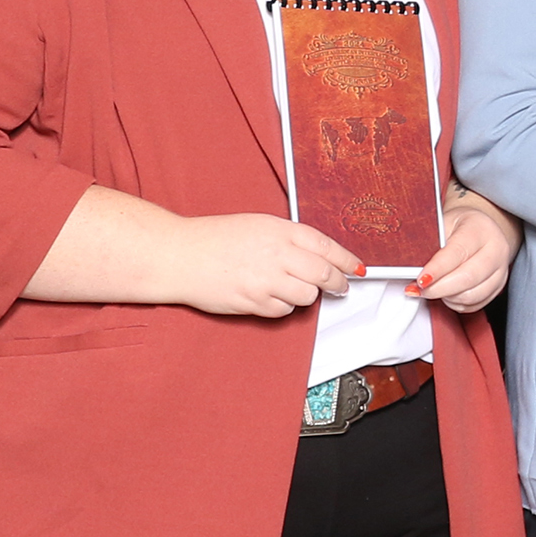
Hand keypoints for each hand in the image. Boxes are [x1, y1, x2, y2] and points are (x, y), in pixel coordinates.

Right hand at [177, 213, 360, 317]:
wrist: (177, 255)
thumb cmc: (214, 238)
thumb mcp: (257, 225)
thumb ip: (288, 238)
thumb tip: (320, 255)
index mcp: (279, 230)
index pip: (327, 246)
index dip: (347, 260)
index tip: (358, 268)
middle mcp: (276, 255)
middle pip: (324, 275)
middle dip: (337, 283)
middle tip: (341, 286)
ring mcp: (265, 280)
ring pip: (307, 297)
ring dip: (307, 295)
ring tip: (295, 288)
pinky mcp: (253, 302)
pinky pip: (283, 311)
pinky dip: (283, 307)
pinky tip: (272, 296)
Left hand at [417, 186, 519, 313]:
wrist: (479, 229)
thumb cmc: (459, 226)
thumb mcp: (442, 224)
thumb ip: (429, 244)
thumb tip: (412, 267)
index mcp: (481, 229)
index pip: (458, 253)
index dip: (437, 270)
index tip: (420, 280)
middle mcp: (496, 250)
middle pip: (468, 277)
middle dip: (439, 288)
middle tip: (419, 288)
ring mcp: (500, 271)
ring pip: (472, 295)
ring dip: (447, 297)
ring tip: (432, 289)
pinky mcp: (498, 287)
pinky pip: (475, 304)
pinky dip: (456, 303)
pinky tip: (447, 293)